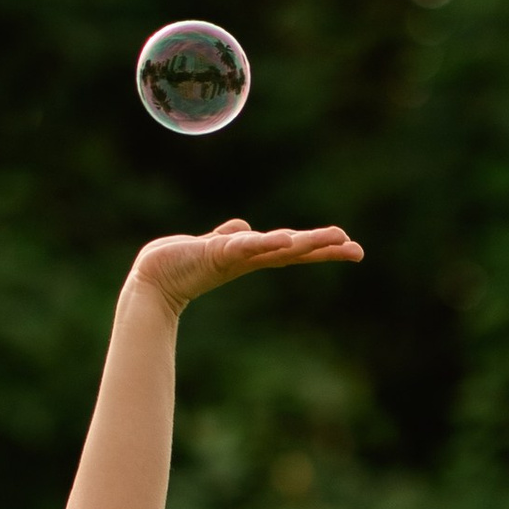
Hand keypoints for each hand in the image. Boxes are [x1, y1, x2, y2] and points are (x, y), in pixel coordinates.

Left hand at [129, 217, 362, 316]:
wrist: (152, 278)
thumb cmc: (180, 263)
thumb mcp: (213, 244)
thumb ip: (230, 237)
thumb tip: (244, 230)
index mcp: (252, 254)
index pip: (292, 247)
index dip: (319, 246)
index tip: (349, 244)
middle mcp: (249, 257)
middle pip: (294, 250)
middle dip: (325, 249)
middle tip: (356, 249)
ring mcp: (235, 256)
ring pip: (278, 248)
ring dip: (306, 244)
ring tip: (334, 240)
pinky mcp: (217, 253)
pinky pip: (245, 247)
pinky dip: (265, 244)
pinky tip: (284, 242)